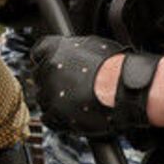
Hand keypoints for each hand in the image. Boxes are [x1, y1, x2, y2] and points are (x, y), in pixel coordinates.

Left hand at [30, 35, 158, 136]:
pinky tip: (69, 115)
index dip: (46, 61)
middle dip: (51, 81)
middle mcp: (48, 67)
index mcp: (55, 48)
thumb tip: (70, 51)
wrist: (124, 88)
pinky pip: (48, 117)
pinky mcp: (56, 112)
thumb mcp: (92, 44)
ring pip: (42, 97)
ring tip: (73, 102)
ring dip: (54, 101)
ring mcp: (50, 91)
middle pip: (39, 76)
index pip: (38, 53)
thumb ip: (73, 48)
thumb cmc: (115, 67)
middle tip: (67, 87)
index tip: (52, 66)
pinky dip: (57, 118)